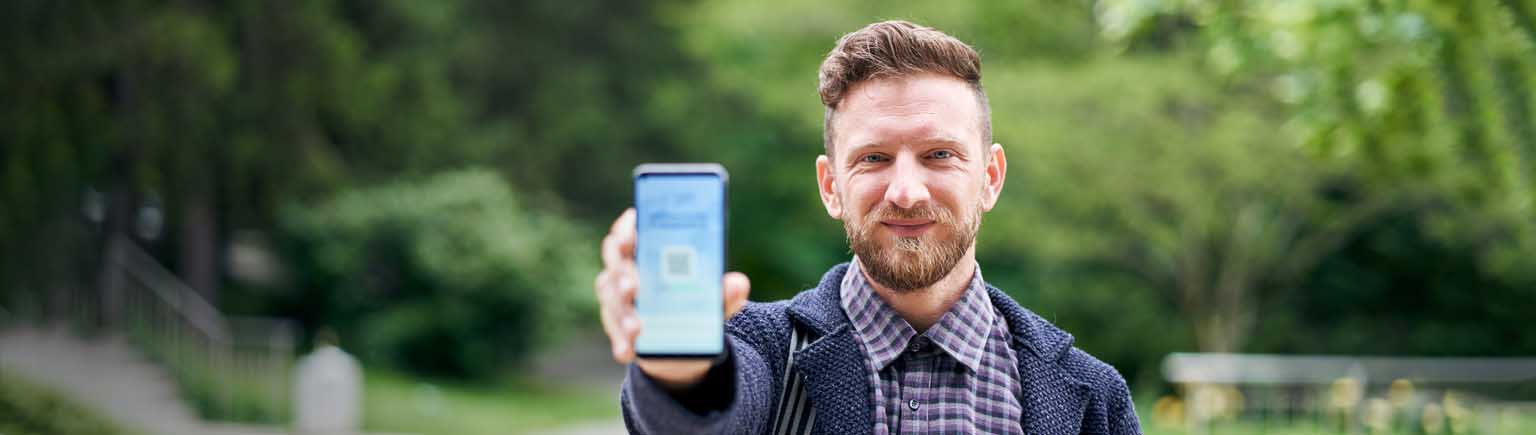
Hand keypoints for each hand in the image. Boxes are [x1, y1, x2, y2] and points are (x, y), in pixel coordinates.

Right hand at [595, 208, 750, 389]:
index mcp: (650, 249)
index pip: (630, 230)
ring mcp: (618, 295)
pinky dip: (621, 340)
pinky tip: (629, 351)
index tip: (628, 238)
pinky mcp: (616, 323)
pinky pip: (613, 329)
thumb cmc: (696, 305)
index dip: (625, 230)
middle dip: (622, 274)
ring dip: (622, 313)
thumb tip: (738, 284)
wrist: (684, 342)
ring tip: (637, 328)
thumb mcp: (714, 299)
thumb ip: (725, 292)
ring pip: (612, 298)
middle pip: (615, 261)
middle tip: (632, 288)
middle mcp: (628, 268)